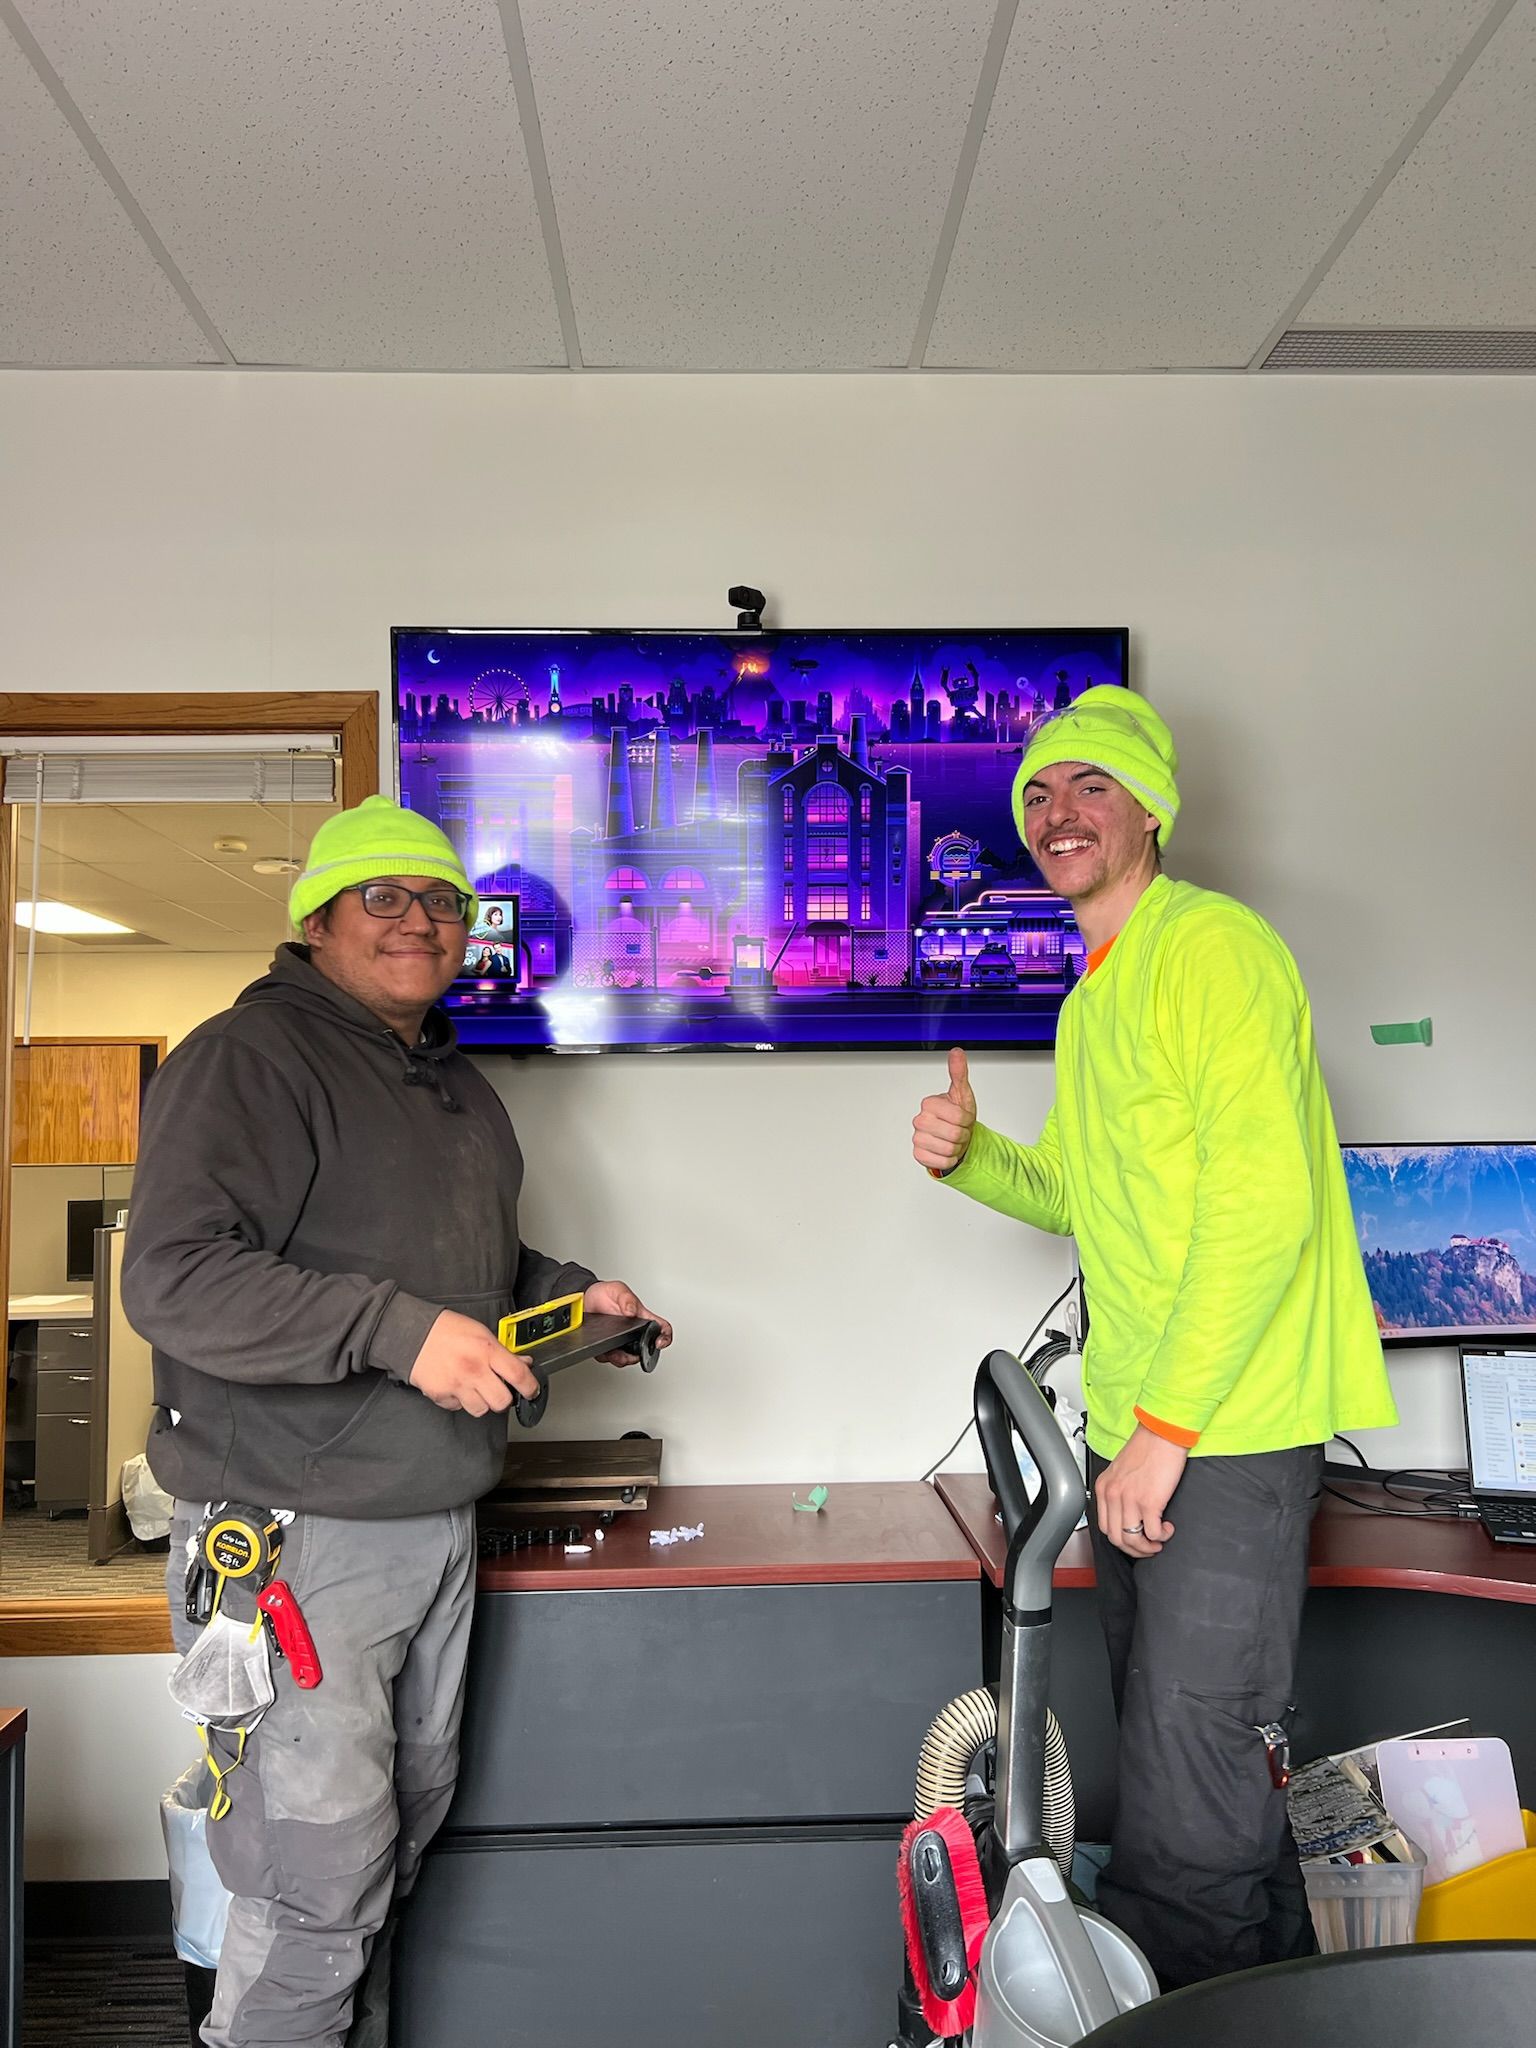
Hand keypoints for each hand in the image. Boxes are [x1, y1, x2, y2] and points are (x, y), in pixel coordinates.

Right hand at [409, 1308, 537, 1415]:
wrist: (412, 1333)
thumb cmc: (447, 1330)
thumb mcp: (481, 1332)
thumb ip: (502, 1351)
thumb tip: (523, 1363)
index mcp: (487, 1351)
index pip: (519, 1376)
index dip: (531, 1387)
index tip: (532, 1391)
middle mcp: (473, 1370)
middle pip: (501, 1402)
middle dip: (504, 1398)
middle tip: (499, 1390)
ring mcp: (456, 1385)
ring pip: (481, 1410)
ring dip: (482, 1402)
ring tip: (476, 1388)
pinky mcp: (440, 1395)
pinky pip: (458, 1408)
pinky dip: (460, 1401)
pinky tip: (456, 1386)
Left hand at [583, 1280, 673, 1365]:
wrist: (586, 1299)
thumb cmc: (605, 1294)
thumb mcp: (618, 1290)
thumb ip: (627, 1299)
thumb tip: (632, 1311)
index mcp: (642, 1317)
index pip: (662, 1328)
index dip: (665, 1337)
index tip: (659, 1342)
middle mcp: (633, 1332)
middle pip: (645, 1349)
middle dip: (640, 1355)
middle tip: (634, 1354)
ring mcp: (620, 1340)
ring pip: (627, 1357)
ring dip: (622, 1358)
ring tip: (617, 1354)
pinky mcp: (607, 1346)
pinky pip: (609, 1358)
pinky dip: (607, 1356)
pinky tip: (604, 1350)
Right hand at [912, 1047, 976, 1174]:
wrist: (955, 1138)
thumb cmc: (958, 1117)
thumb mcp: (962, 1094)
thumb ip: (959, 1073)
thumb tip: (956, 1052)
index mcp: (929, 1104)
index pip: (958, 1116)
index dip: (967, 1119)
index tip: (964, 1118)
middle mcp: (920, 1120)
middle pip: (954, 1134)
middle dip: (963, 1135)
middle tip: (959, 1130)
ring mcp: (917, 1138)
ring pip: (948, 1149)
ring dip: (957, 1148)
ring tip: (954, 1141)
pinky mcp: (919, 1155)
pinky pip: (942, 1162)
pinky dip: (950, 1160)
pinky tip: (947, 1151)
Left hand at [1094, 1426, 1187, 1557]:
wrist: (1163, 1433)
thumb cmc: (1147, 1447)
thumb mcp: (1121, 1469)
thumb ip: (1119, 1490)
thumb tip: (1126, 1512)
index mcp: (1104, 1487)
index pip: (1104, 1527)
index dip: (1120, 1540)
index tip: (1133, 1540)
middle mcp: (1113, 1495)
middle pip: (1116, 1538)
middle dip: (1134, 1549)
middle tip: (1148, 1546)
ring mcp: (1130, 1500)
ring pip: (1133, 1540)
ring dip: (1148, 1547)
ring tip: (1159, 1541)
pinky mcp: (1149, 1502)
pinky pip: (1153, 1533)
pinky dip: (1162, 1537)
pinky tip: (1167, 1529)